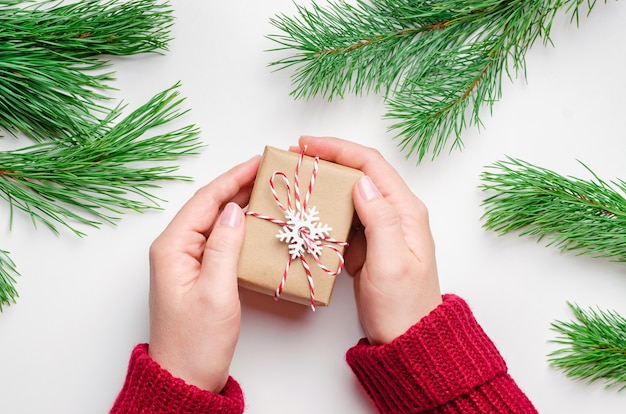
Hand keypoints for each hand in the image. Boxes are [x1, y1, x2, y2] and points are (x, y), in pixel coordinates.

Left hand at [147, 155, 259, 392]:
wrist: (186, 378)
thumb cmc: (196, 342)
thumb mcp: (215, 292)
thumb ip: (224, 247)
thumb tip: (235, 210)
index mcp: (172, 248)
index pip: (206, 200)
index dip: (233, 177)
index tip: (259, 161)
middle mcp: (176, 249)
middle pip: (210, 206)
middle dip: (239, 185)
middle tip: (270, 172)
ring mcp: (187, 261)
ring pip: (216, 222)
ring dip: (241, 204)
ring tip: (268, 190)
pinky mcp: (199, 273)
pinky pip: (220, 240)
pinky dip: (239, 227)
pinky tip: (256, 223)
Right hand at [299, 136, 441, 344]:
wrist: (409, 339)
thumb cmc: (403, 305)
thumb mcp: (391, 262)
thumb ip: (379, 220)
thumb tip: (360, 183)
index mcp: (406, 211)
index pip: (371, 165)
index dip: (338, 149)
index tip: (307, 144)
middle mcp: (396, 213)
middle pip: (360, 173)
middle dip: (328, 161)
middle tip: (295, 159)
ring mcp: (384, 228)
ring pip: (351, 194)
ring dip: (326, 185)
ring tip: (298, 181)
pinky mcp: (371, 243)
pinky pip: (348, 217)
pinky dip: (328, 210)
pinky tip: (310, 212)